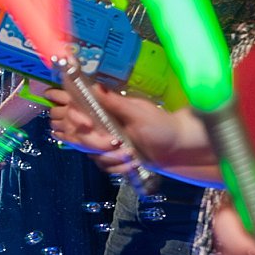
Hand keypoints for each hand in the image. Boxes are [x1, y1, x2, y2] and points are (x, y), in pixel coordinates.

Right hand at [44, 83, 160, 178]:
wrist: (178, 150)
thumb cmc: (163, 127)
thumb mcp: (139, 113)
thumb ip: (116, 103)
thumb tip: (96, 87)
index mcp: (107, 108)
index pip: (77, 109)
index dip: (76, 117)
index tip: (88, 125)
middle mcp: (102, 124)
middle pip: (80, 135)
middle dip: (98, 144)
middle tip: (118, 145)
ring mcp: (105, 141)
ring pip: (91, 153)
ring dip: (112, 158)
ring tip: (132, 156)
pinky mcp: (111, 157)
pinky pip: (102, 165)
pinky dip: (117, 168)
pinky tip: (132, 164)